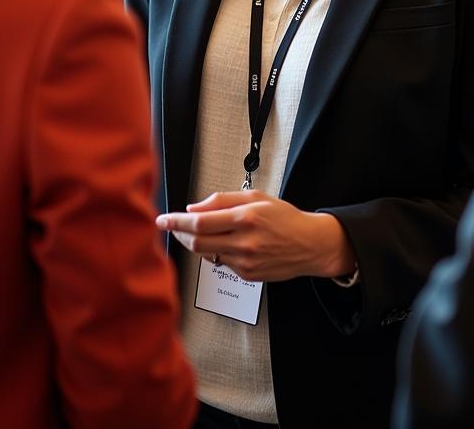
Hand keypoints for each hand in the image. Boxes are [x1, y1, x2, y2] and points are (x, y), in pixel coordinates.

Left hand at [155, 190, 355, 282]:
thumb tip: (194, 208)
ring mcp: (245, 262)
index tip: (164, 219)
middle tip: (173, 226)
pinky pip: (222, 264)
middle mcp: (244, 242)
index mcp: (246, 218)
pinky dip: (217, 253)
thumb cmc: (284, 217)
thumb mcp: (256, 197)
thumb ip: (222, 200)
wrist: (309, 244)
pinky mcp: (247, 275)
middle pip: (198, 243)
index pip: (201, 222)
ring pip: (207, 255)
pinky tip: (226, 244)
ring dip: (198, 244)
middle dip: (181, 235)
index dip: (178, 222)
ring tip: (201, 233)